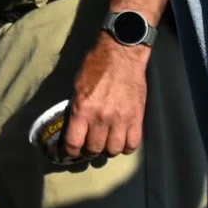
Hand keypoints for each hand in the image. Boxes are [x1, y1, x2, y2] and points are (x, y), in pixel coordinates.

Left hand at [60, 34, 148, 159]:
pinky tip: (122, 141)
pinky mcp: (137, 118)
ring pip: (114, 150)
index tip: (69, 153)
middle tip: (88, 147)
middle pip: (94, 149)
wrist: (122, 54)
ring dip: (108, 150)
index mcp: (83, 109)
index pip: (74, 143)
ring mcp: (121, 120)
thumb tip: (74, 126)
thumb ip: (77, 108)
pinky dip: (127, 147)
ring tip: (106, 144)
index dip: (70, 152)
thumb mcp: (77, 86)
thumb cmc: (96, 66)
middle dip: (89, 152)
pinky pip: (133, 144)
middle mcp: (101, 118)